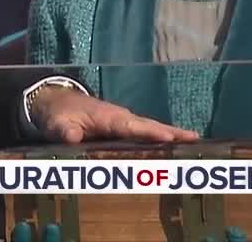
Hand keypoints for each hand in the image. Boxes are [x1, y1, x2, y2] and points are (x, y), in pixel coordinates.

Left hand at [31, 88, 197, 144]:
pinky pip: (145, 134)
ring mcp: (123, 123)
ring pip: (150, 129)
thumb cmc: (58, 114)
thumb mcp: (56, 123)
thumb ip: (63, 130)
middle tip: (195, 139)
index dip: (149, 132)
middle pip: (149, 126)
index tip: (169, 137)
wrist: (56, 103)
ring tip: (194, 144)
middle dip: (171, 132)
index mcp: (107, 117)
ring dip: (171, 136)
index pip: (131, 126)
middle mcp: (120, 118)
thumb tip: (71, 137)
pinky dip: (161, 139)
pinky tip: (175, 148)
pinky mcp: (123, 129)